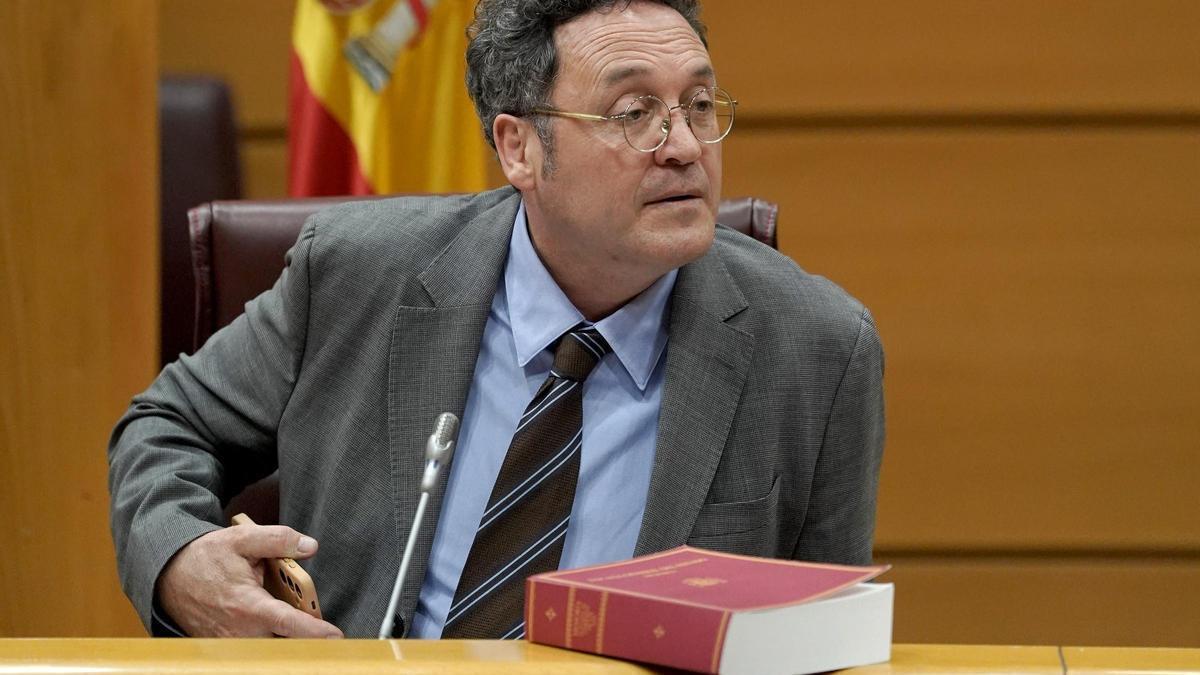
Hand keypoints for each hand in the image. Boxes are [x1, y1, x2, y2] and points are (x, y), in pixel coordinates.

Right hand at [156, 523, 343, 637]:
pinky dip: (268, 639)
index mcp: (248, 605)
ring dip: (284, 637)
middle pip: (284, 642)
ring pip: (270, 648)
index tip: (335, 636)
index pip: (288, 623)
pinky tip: (271, 626)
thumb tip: (309, 546)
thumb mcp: (241, 538)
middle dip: (304, 636)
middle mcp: (240, 631)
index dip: (314, 632)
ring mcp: (230, 643)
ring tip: (297, 624)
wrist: (168, 575)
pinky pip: (254, 649)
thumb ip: (278, 539)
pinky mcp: (224, 648)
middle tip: (318, 625)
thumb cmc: (205, 557)